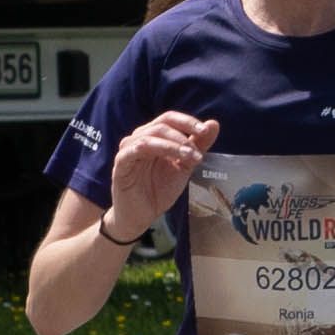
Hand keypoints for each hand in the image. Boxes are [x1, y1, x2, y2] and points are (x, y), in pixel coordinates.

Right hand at [98, 109, 219, 229]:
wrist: (143, 216)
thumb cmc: (159, 190)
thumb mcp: (185, 166)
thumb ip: (198, 145)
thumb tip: (213, 124)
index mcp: (154, 136)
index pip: (169, 118)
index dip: (188, 122)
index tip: (206, 131)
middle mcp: (140, 138)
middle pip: (161, 124)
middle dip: (183, 135)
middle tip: (198, 152)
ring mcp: (129, 149)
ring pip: (150, 136)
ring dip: (173, 145)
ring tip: (190, 157)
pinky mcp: (121, 163)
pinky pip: (135, 150)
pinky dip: (155, 150)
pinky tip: (171, 160)